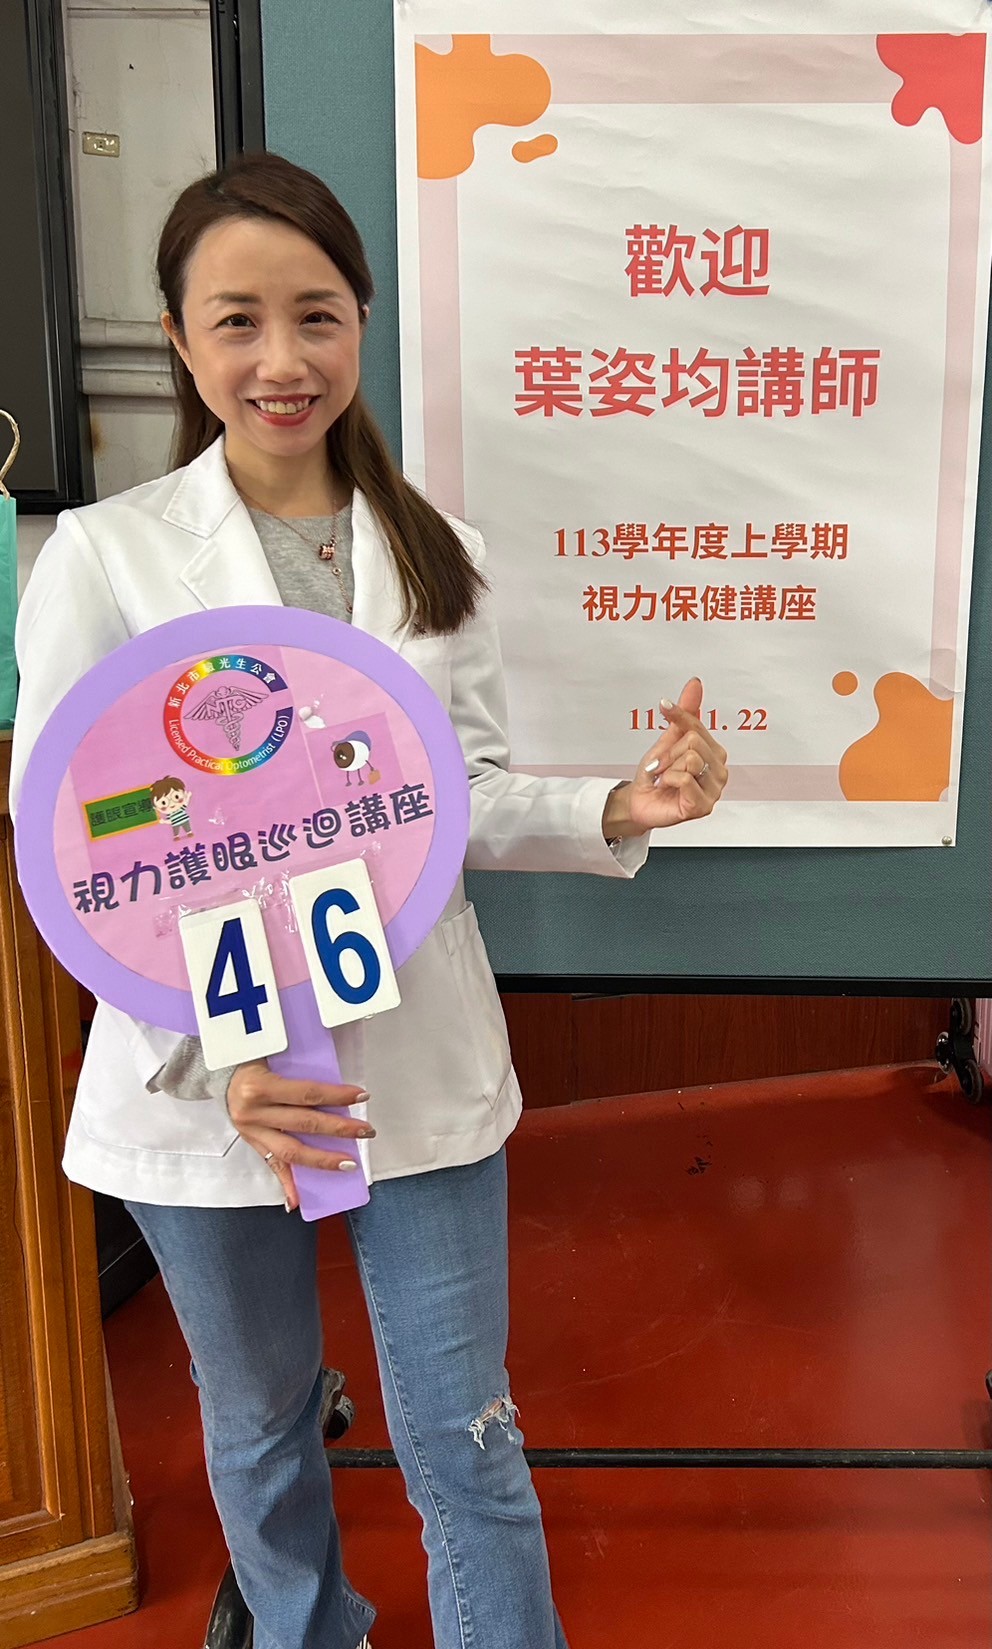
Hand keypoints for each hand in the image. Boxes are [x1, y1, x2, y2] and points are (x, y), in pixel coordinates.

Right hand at [226, 1060, 373, 1210]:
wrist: (218, 1075)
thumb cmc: (251, 1061)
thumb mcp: (271, 1058)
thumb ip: (298, 1073)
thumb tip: (333, 1087)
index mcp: (261, 1086)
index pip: (308, 1093)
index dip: (336, 1096)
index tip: (361, 1096)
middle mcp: (255, 1111)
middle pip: (305, 1123)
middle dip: (339, 1129)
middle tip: (365, 1131)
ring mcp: (252, 1131)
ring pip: (292, 1150)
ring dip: (323, 1160)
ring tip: (348, 1164)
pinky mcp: (252, 1143)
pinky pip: (272, 1165)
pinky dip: (287, 1184)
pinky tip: (299, 1200)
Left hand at [603, 678, 727, 836]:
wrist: (640, 801)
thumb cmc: (656, 774)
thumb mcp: (668, 740)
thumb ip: (685, 714)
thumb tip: (695, 684)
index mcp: (715, 753)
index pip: (698, 725)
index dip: (678, 715)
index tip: (664, 706)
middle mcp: (719, 771)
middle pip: (693, 741)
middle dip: (669, 752)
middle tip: (662, 765)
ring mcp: (714, 790)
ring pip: (690, 759)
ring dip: (668, 767)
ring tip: (665, 777)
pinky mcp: (703, 806)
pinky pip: (684, 779)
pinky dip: (668, 780)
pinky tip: (667, 787)